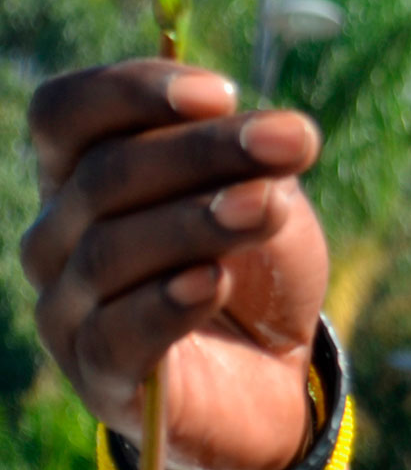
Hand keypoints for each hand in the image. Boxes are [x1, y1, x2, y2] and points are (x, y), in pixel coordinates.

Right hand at [21, 60, 328, 469]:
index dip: (133, 91)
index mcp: (85, 173)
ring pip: (112, 251)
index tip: (223, 92)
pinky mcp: (99, 379)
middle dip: (206, 151)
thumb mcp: (264, 193)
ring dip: (198, 220)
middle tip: (294, 139)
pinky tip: (214, 281)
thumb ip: (254, 160)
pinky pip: (116, 336)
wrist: (274, 367)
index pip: (67, 112)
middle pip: (106, 174)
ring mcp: (67, 311)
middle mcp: (58, 237)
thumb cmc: (255, 262)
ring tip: (268, 207)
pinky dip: (167, 302)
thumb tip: (270, 130)